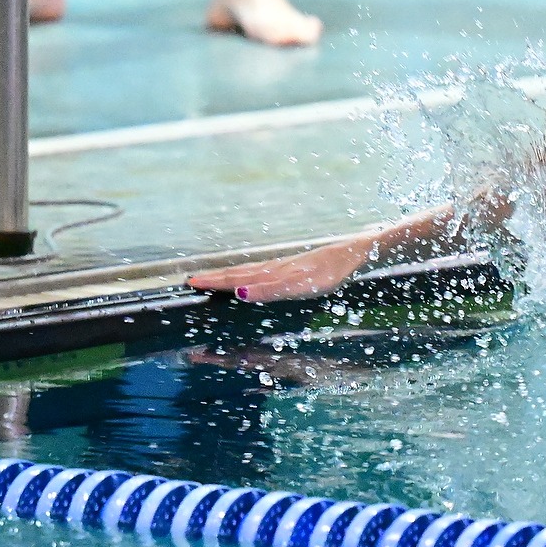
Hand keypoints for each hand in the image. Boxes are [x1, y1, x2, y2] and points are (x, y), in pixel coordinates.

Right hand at [186, 237, 371, 302]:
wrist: (355, 255)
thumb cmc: (331, 272)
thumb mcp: (302, 285)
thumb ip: (271, 289)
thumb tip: (240, 292)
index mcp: (272, 274)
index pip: (236, 278)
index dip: (214, 282)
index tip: (190, 282)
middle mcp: (275, 268)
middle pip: (239, 273)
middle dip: (215, 279)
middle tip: (191, 280)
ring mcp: (285, 267)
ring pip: (251, 271)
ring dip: (229, 275)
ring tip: (213, 277)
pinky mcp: (296, 268)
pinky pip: (264, 271)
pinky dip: (249, 274)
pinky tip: (252, 277)